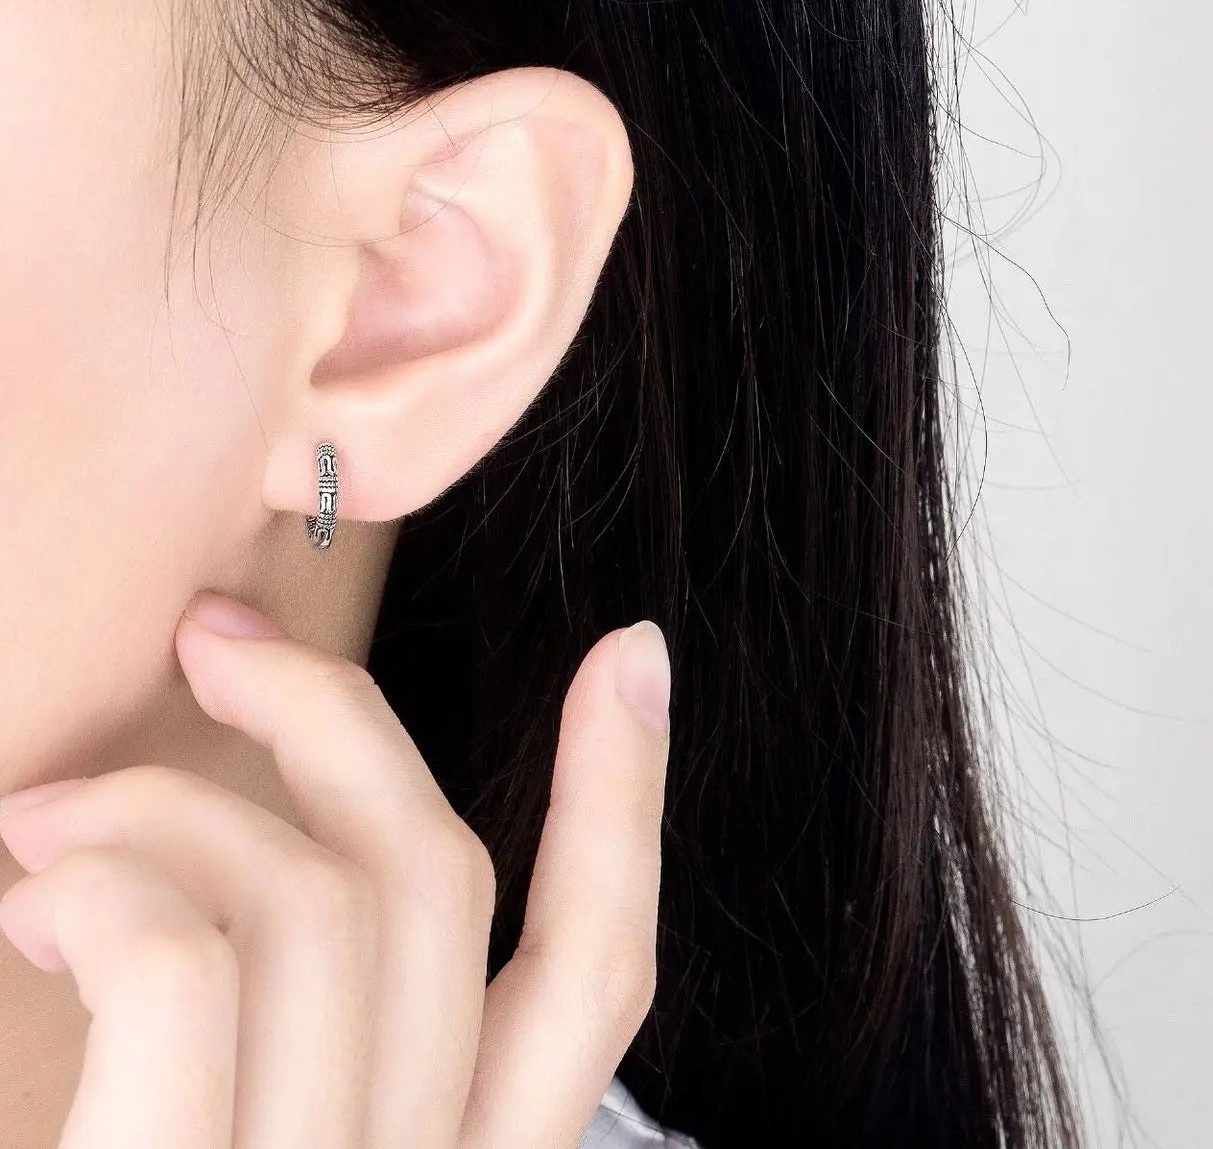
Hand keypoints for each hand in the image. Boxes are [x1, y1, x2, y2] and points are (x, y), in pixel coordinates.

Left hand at [0, 591, 671, 1148]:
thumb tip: (300, 860)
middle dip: (336, 719)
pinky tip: (38, 888)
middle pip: (446, 888)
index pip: (601, 978)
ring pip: (328, 903)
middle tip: (221, 640)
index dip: (626, 799)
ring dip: (176, 800)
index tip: (628, 652)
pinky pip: (190, 965)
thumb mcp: (262, 1142)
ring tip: (45, 821)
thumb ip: (317, 1058)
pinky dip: (114, 882)